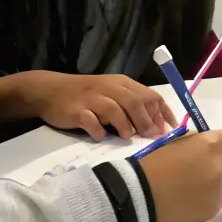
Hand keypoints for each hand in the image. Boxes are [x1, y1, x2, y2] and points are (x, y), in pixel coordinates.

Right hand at [22, 71, 174, 140]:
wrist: (50, 91)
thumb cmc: (87, 94)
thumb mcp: (112, 94)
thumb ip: (132, 106)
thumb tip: (156, 127)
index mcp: (122, 83)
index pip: (150, 95)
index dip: (162, 112)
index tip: (170, 129)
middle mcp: (109, 88)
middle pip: (134, 102)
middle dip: (146, 121)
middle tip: (151, 137)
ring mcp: (92, 98)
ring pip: (115, 109)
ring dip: (126, 125)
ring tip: (129, 138)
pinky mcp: (76, 110)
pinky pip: (90, 121)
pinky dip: (98, 130)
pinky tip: (101, 137)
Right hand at [138, 128, 221, 221]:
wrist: (138, 195)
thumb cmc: (154, 162)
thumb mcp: (179, 141)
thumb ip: (202, 142)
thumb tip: (217, 146)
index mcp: (211, 145)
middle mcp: (220, 167)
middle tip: (220, 160)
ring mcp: (219, 190)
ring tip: (206, 179)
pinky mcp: (214, 209)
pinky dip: (216, 193)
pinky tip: (199, 193)